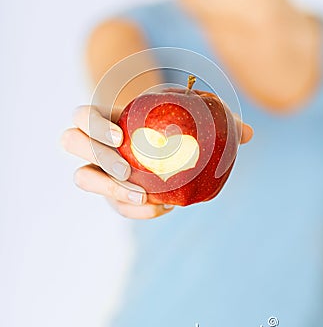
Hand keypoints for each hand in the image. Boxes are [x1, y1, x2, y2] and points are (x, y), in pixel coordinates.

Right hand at [61, 105, 252, 219]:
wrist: (162, 150)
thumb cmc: (175, 127)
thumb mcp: (192, 118)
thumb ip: (216, 120)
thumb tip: (247, 133)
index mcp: (109, 119)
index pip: (82, 116)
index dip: (92, 124)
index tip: (121, 136)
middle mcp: (97, 144)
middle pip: (71, 142)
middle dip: (95, 154)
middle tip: (127, 170)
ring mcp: (100, 172)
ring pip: (83, 178)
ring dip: (108, 189)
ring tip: (143, 196)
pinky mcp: (112, 196)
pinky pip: (115, 206)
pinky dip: (135, 210)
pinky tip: (162, 208)